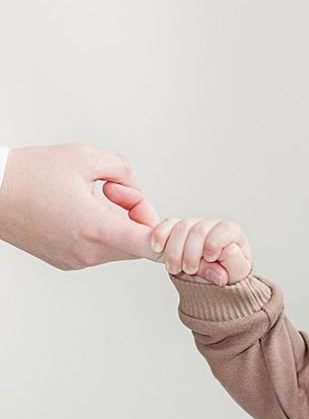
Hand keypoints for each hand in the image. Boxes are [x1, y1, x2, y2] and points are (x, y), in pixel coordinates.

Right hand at [0, 142, 161, 268]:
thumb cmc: (29, 174)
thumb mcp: (83, 156)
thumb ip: (121, 168)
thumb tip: (134, 183)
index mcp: (98, 230)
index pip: (150, 245)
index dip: (165, 235)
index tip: (168, 226)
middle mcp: (90, 253)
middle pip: (137, 243)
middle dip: (135, 214)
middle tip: (112, 188)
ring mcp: (78, 261)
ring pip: (118, 246)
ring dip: (116, 222)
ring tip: (90, 195)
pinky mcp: (66, 262)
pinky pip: (97, 249)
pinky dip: (97, 231)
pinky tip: (75, 209)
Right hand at [147, 215, 252, 286]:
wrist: (212, 281)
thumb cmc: (227, 275)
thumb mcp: (235, 275)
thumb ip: (234, 264)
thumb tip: (229, 250)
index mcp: (231, 234)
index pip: (225, 229)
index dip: (215, 242)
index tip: (209, 258)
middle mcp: (213, 226)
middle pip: (199, 230)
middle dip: (191, 252)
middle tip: (189, 269)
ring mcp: (194, 225)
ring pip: (181, 228)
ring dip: (174, 250)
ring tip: (175, 269)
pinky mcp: (178, 228)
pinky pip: (167, 225)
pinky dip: (160, 236)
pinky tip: (158, 248)